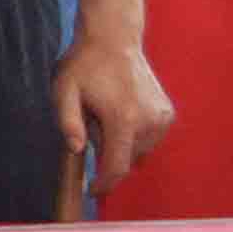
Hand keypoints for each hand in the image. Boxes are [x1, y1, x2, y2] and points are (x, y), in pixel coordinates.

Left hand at [54, 27, 175, 190]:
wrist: (114, 40)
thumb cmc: (84, 66)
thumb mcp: (64, 91)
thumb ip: (68, 123)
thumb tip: (77, 151)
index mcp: (123, 120)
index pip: (117, 167)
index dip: (105, 184)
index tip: (93, 191)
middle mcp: (149, 123)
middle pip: (126, 159)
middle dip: (107, 152)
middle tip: (92, 120)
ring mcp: (162, 118)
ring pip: (139, 150)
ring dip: (121, 143)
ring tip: (107, 111)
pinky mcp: (167, 114)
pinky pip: (149, 139)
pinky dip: (134, 134)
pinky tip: (121, 110)